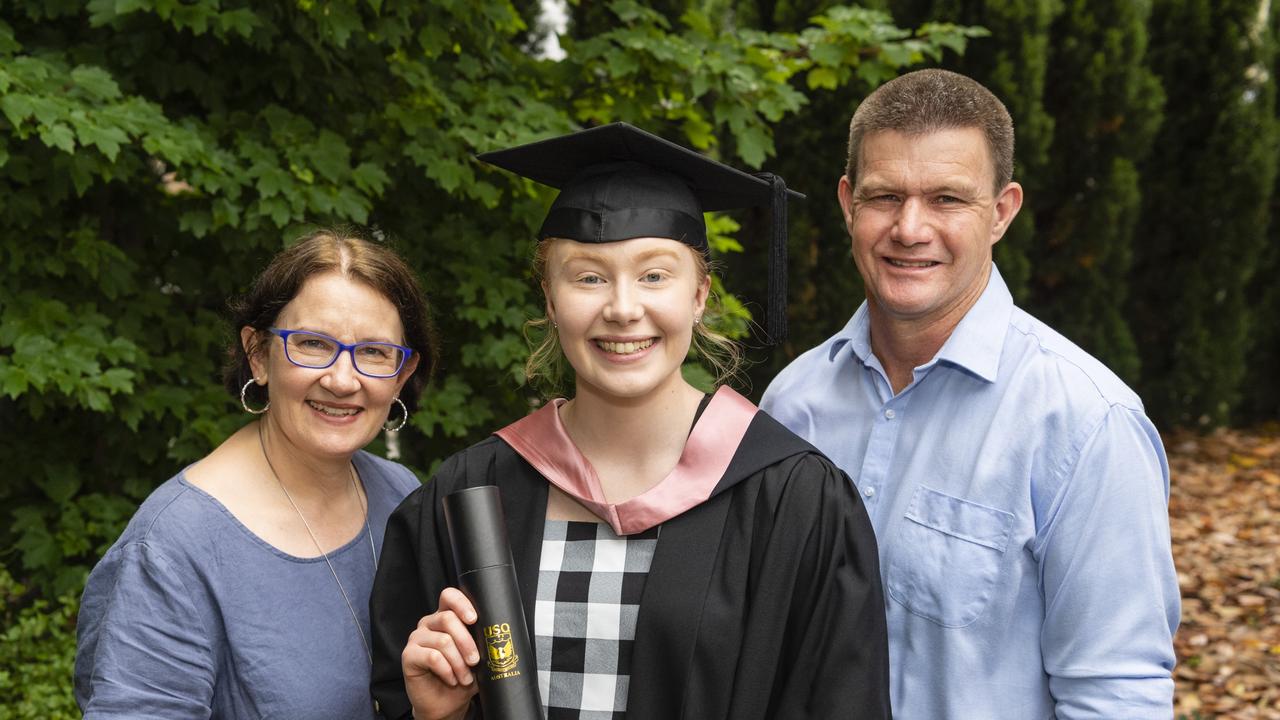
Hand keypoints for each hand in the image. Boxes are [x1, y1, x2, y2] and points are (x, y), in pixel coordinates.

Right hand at [402, 588, 480, 719]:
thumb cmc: (462, 676)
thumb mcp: (477, 656)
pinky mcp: (408, 655)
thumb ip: (482, 641)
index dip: (462, 603)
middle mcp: (429, 623)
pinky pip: (432, 657)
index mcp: (445, 617)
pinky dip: (447, 670)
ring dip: (459, 662)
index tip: (474, 619)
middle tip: (475, 661)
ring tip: (465, 677)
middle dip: (467, 642)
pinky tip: (451, 679)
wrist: (446, 703)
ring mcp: (417, 638)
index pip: (449, 596)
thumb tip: (496, 634)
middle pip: (448, 619)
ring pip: (443, 641)